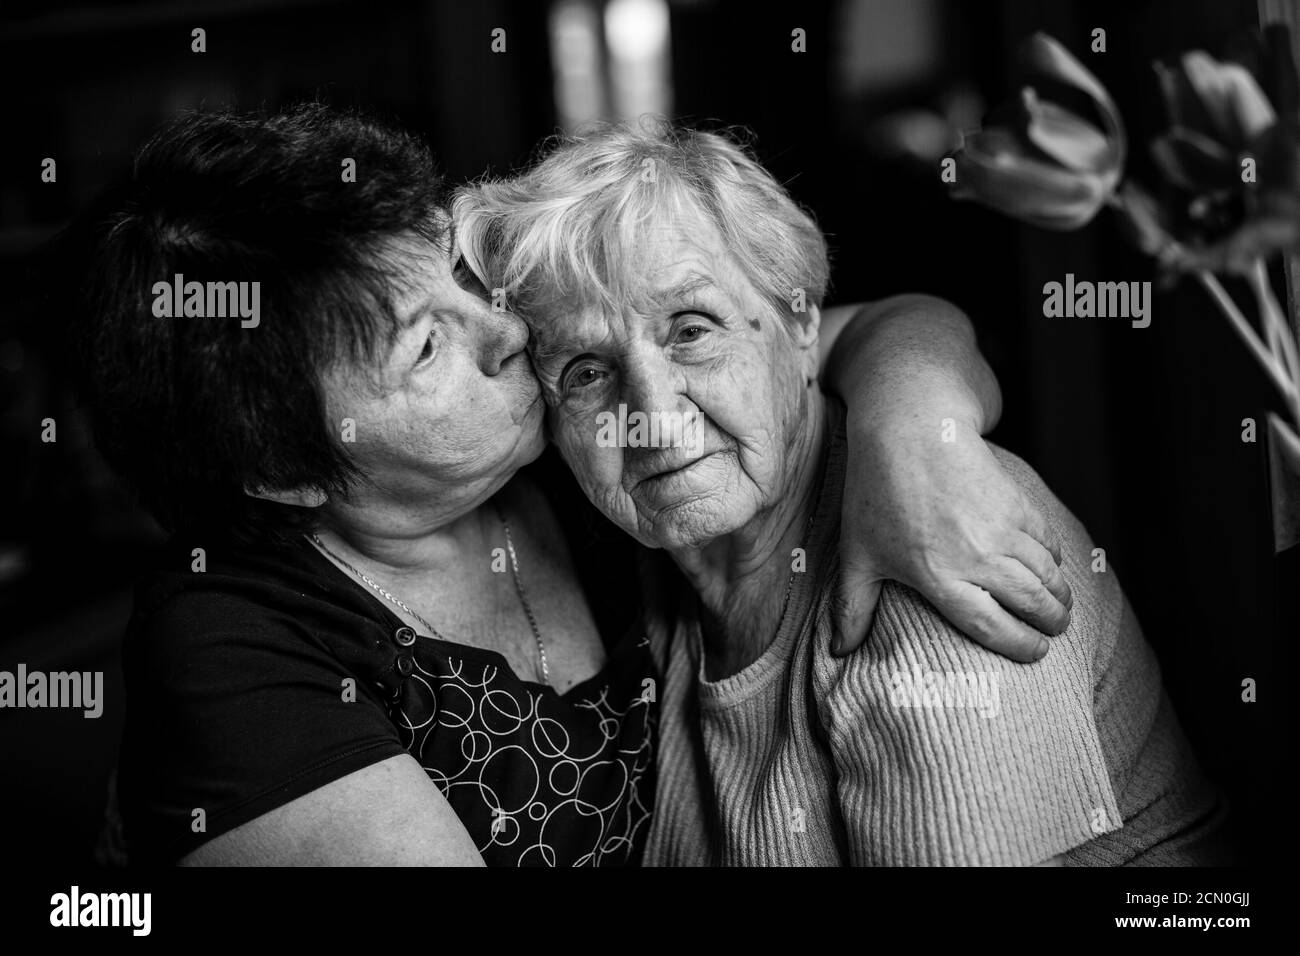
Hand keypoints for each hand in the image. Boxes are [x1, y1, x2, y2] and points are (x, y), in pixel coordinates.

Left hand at [833, 410, 1071, 661]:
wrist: (909, 427)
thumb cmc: (875, 492)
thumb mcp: (857, 552)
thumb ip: (852, 606)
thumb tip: (838, 651)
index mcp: (938, 576)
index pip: (992, 626)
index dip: (1020, 646)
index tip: (1036, 655)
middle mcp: (977, 557)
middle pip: (1030, 601)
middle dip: (1051, 622)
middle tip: (1055, 631)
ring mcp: (1001, 528)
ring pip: (1046, 572)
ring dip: (1059, 594)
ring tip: (1060, 607)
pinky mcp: (1016, 501)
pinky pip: (1046, 539)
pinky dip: (1055, 557)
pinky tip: (1053, 565)